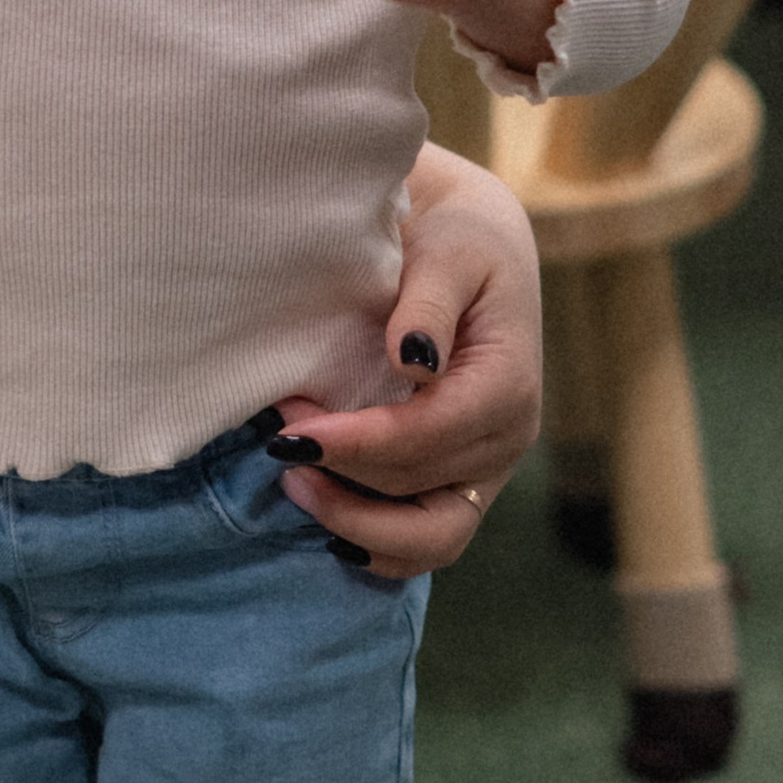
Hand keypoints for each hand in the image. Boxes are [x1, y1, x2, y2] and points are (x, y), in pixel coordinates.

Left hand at [267, 140, 540, 580]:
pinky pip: (430, 540)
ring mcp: (487, 467)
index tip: (289, 430)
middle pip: (420, 486)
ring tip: (292, 485)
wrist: (476, 244)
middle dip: (343, 475)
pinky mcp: (462, 479)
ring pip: (432, 537)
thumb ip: (429, 301)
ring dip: (358, 523)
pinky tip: (327, 521)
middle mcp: (506, 438)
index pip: (430, 434)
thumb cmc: (457, 238)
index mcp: (508, 383)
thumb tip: (412, 361)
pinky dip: (380, 544)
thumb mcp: (450, 249)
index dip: (358, 442)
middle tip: (275, 443)